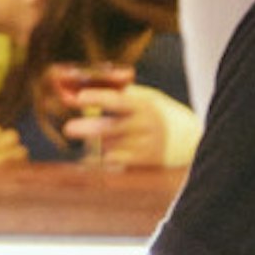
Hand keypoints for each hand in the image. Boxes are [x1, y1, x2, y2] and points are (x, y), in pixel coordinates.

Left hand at [49, 73, 193, 171]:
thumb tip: (72, 91)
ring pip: (110, 146)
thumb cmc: (150, 112)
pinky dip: (102, 159)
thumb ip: (112, 94)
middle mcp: (143, 126)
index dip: (98, 98)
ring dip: (95, 142)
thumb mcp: (140, 97)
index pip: (118, 101)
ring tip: (84, 134)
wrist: (185, 139)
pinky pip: (116, 163)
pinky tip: (94, 157)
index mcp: (142, 105)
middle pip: (112, 128)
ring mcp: (144, 147)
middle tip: (68, 129)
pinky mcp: (142, 164)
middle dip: (88, 129)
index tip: (79, 97)